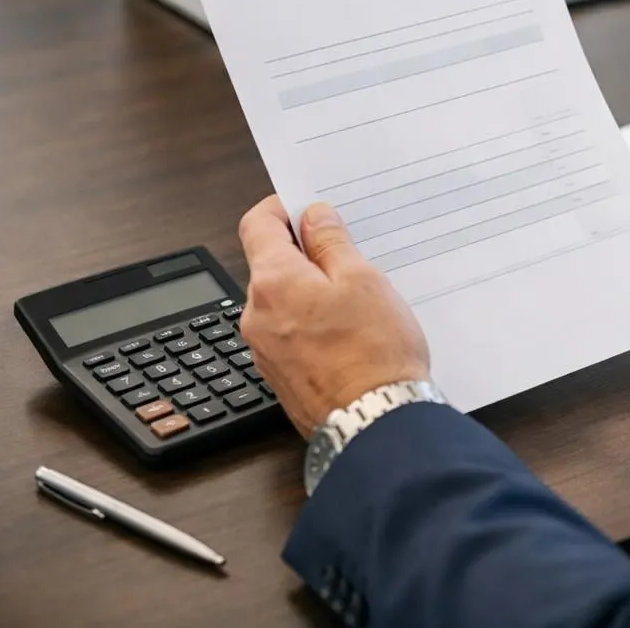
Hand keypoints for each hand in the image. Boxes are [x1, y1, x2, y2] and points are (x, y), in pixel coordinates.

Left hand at [238, 197, 430, 437]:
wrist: (374, 423)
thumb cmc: (372, 352)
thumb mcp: (363, 280)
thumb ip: (332, 242)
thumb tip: (313, 216)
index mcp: (273, 282)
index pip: (256, 225)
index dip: (280, 208)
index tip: (306, 206)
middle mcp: (256, 315)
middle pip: (270, 265)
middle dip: (304, 252)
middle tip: (348, 252)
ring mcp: (265, 349)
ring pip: (282, 301)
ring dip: (311, 290)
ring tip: (357, 299)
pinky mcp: (281, 375)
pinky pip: (290, 333)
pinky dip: (312, 322)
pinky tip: (349, 331)